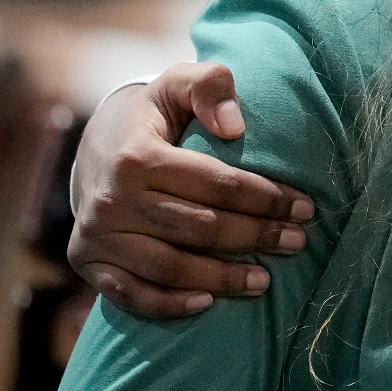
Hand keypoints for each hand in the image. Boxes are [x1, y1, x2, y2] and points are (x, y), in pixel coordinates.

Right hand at [67, 64, 313, 318]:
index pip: (217, 185)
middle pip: (200, 228)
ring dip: (223, 278)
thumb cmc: (152, 118)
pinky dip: (169, 304)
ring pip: (171, 267)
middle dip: (257, 237)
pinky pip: (131, 294)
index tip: (304, 208)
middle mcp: (113, 199)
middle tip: (297, 243)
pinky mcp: (87, 262)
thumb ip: (209, 86)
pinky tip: (207, 303)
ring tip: (265, 280)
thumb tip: (235, 127)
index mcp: (137, 156)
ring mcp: (97, 235)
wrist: (92, 147)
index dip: (267, 198)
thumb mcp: (176, 85)